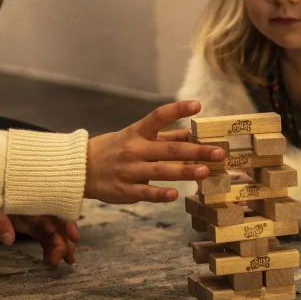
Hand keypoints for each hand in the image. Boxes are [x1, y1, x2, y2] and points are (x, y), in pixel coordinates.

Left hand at [0, 213, 79, 266]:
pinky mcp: (30, 225)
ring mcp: (37, 217)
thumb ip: (0, 219)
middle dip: (64, 242)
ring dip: (59, 248)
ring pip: (54, 234)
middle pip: (59, 225)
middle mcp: (42, 207)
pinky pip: (44, 238)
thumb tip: (8, 240)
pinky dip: (49, 249)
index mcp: (39, 197)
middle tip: (63, 259)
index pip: (60, 208)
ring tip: (57, 263)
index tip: (74, 237)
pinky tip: (49, 260)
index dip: (69, 222)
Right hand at [85, 100, 224, 204]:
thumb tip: (193, 133)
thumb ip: (164, 136)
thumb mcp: (136, 136)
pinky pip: (145, 192)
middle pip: (169, 149)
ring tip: (205, 172)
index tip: (197, 105)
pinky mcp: (125, 190)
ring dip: (184, 171)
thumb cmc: (115, 149)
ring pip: (160, 171)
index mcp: (137, 132)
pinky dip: (159, 194)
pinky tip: (175, 194)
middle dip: (196, 151)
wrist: (82, 169)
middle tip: (218, 152)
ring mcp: (130, 170)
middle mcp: (135, 149)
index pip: (158, 117)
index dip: (178, 110)